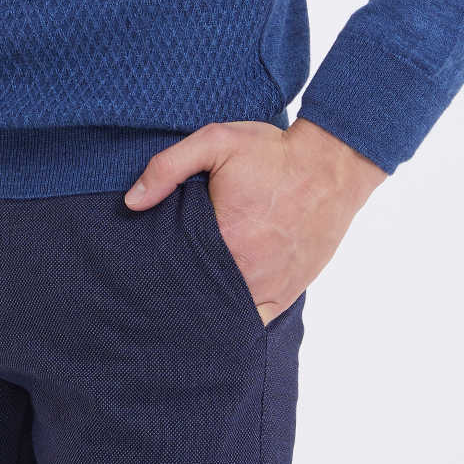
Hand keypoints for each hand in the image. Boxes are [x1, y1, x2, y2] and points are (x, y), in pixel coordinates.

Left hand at [123, 116, 387, 322]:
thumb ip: (169, 166)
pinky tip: (218, 316)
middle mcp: (246, 270)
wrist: (332, 165)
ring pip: (224, 315)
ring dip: (205, 310)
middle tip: (157, 290)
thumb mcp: (217, 141)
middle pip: (197, 296)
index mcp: (224, 237)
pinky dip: (235, 321)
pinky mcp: (287, 293)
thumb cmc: (273, 152)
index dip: (157, 272)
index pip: (175, 269)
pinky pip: (255, 322)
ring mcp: (269, 286)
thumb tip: (132, 202)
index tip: (144, 269)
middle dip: (177, 294)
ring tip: (183, 304)